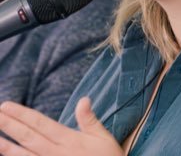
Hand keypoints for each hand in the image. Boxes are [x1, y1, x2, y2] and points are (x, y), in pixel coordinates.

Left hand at [0, 97, 123, 155]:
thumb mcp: (102, 137)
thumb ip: (89, 119)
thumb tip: (83, 98)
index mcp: (69, 140)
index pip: (40, 123)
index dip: (23, 115)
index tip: (7, 106)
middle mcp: (56, 153)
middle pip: (28, 137)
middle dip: (10, 126)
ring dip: (6, 147)